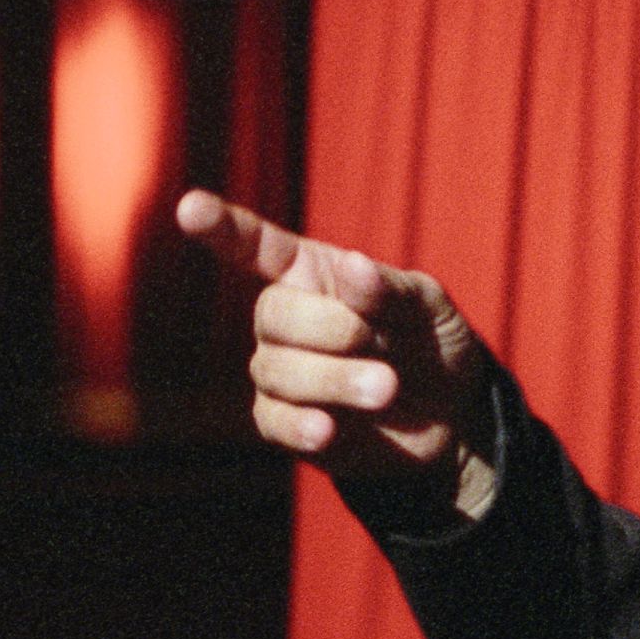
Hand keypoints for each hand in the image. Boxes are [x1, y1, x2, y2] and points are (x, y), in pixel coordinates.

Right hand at [181, 189, 492, 517]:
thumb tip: (351, 267)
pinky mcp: (284, 424)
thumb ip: (390, 289)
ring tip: (386, 389)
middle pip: (272, 313)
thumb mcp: (428, 306)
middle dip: (331, 329)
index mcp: (309, 273)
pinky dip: (302, 423)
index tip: (190, 208)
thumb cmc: (431, 343)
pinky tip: (329, 429)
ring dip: (335, 378)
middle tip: (379, 344)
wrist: (449, 417)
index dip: (222, 227)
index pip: (254, 245)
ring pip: (276, 370)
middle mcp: (283, 319)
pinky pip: (275, 421)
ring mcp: (279, 372)